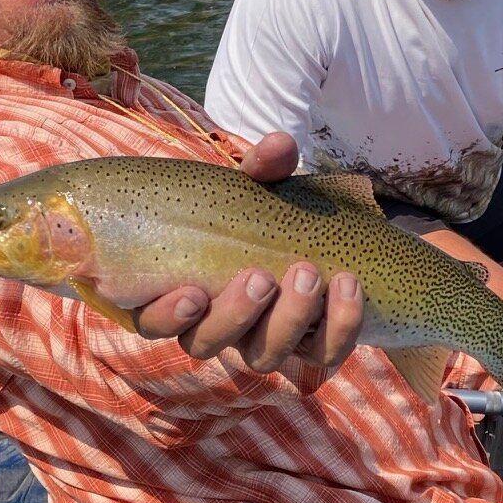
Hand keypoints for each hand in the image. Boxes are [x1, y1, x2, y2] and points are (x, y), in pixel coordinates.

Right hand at [134, 133, 364, 370]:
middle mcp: (214, 326)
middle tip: (263, 277)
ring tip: (309, 274)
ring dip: (288, 320)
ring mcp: (261, 340)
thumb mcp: (255, 187)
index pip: (153, 322)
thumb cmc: (259, 213)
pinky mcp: (309, 345)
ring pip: (263, 356)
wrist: (310, 238)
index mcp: (181, 290)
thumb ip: (261, 168)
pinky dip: (338, 328)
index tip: (193, 293)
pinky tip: (349, 290)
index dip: (168, 316)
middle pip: (209, 344)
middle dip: (237, 314)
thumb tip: (281, 146)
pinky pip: (320, 355)